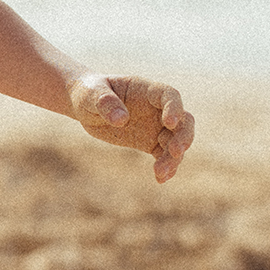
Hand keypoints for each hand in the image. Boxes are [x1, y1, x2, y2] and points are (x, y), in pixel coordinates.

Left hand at [68, 73, 194, 181]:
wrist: (86, 106)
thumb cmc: (89, 92)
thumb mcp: (91, 94)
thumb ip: (105, 102)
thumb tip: (121, 119)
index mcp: (146, 89)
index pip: (169, 95)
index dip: (174, 108)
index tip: (170, 123)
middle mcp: (157, 108)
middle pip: (183, 120)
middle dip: (183, 136)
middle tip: (176, 152)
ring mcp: (156, 126)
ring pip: (175, 141)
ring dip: (173, 158)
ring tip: (160, 173)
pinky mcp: (150, 142)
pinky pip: (164, 154)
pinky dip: (166, 166)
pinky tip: (160, 179)